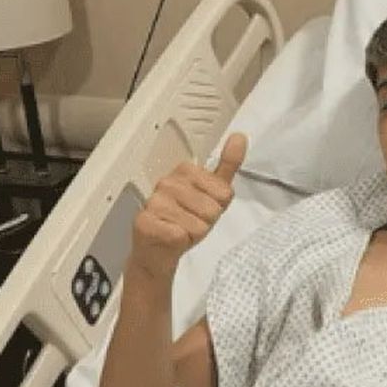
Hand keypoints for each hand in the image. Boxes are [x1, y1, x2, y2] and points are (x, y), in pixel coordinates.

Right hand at [128, 133, 246, 282]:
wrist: (157, 249)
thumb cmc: (185, 220)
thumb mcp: (213, 193)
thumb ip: (228, 165)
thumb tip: (240, 137)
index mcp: (185, 170)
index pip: (223, 193)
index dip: (216, 207)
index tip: (201, 208)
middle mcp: (167, 182)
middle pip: (212, 209)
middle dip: (205, 222)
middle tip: (189, 221)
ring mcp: (155, 201)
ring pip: (198, 224)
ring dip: (192, 234)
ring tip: (179, 229)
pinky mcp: (146, 222)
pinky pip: (181, 235)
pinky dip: (180, 242)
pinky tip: (169, 237)